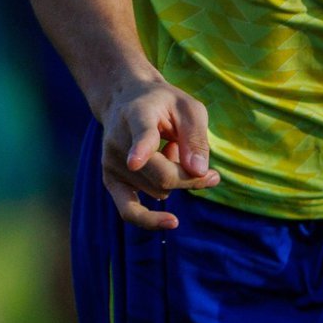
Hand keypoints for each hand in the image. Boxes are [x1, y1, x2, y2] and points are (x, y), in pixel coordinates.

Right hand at [97, 71, 219, 230]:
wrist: (126, 101)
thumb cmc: (164, 104)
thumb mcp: (189, 109)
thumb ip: (196, 138)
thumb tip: (199, 172)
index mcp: (139, 115)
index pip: (141, 135)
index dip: (140, 149)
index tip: (135, 162)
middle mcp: (119, 141)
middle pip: (162, 175)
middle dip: (191, 178)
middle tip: (212, 174)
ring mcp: (112, 164)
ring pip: (158, 190)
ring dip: (175, 179)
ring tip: (169, 152)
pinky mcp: (111, 181)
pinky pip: (130, 211)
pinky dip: (151, 219)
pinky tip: (171, 221)